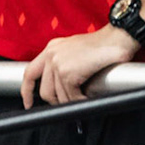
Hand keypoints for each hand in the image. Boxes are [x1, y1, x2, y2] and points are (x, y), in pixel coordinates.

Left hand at [21, 25, 137, 107]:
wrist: (118, 38)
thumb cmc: (103, 45)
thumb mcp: (76, 51)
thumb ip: (65, 64)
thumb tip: (62, 87)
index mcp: (51, 48)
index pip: (30, 73)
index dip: (27, 91)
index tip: (28, 103)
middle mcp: (51, 54)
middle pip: (43, 90)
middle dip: (56, 103)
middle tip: (69, 105)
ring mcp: (58, 63)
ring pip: (58, 96)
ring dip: (71, 103)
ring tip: (82, 101)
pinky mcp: (68, 72)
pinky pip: (70, 97)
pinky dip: (80, 102)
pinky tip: (87, 99)